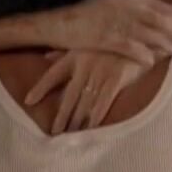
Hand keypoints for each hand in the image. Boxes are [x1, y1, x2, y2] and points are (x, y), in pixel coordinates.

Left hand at [25, 50, 154, 133]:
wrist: (142, 35)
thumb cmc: (113, 40)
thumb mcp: (88, 41)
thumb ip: (66, 51)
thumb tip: (46, 56)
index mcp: (75, 56)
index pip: (52, 74)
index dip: (40, 88)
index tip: (29, 101)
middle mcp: (84, 66)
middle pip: (69, 97)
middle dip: (62, 117)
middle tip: (55, 133)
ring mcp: (100, 73)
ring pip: (84, 103)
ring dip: (77, 122)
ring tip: (71, 136)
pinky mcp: (116, 80)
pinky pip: (102, 104)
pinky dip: (95, 119)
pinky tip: (90, 130)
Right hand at [37, 0, 171, 65]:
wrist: (57, 24)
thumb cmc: (83, 17)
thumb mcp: (107, 4)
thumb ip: (126, 7)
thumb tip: (146, 14)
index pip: (155, 5)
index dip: (171, 15)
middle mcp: (122, 6)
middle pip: (156, 18)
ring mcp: (115, 22)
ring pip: (147, 33)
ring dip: (162, 43)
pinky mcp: (106, 38)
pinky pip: (131, 47)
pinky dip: (143, 54)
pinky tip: (151, 61)